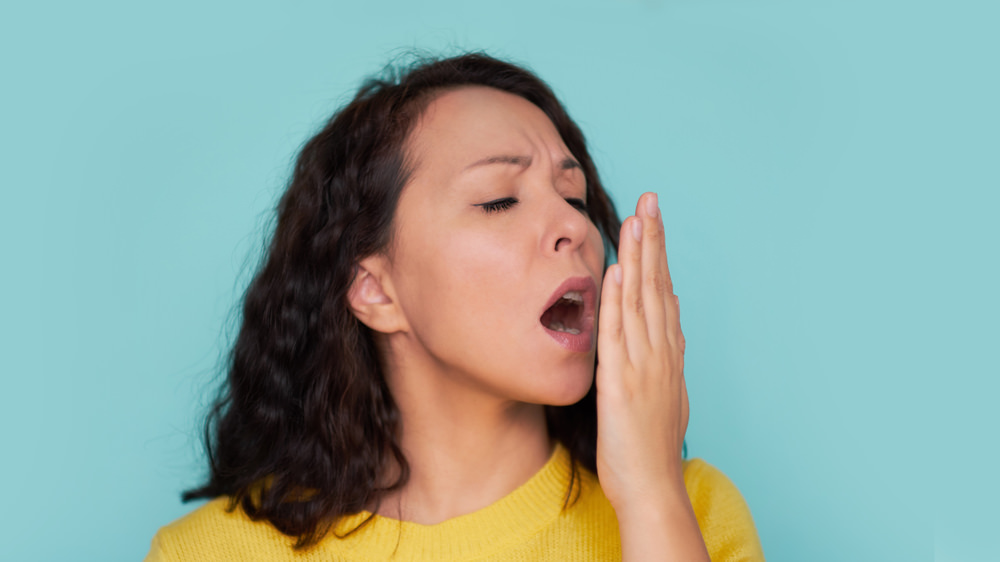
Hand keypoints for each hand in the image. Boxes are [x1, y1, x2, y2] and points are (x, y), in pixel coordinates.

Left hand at [595, 191, 688, 511]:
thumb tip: (671, 312)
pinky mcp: (622, 382)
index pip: (663, 291)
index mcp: (666, 353)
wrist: (651, 486)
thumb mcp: (665, 390)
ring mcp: (643, 364)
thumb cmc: (650, 445)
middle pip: (657, 285)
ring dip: (640, 257)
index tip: (653, 219)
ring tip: (638, 217)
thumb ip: (667, 351)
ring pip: (642, 300)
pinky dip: (620, 299)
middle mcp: (659, 352)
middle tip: (651, 198)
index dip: (658, 253)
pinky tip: (620, 270)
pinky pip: (620, 332)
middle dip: (653, 240)